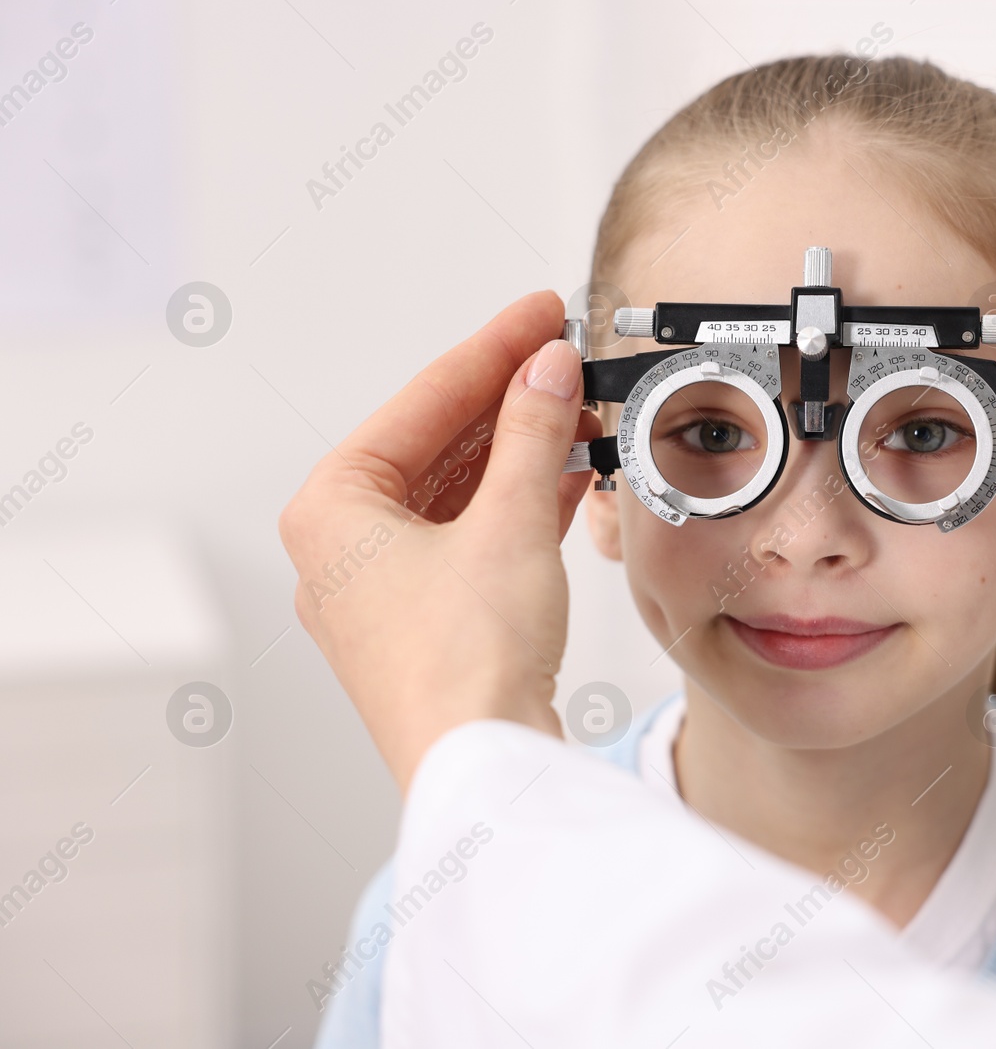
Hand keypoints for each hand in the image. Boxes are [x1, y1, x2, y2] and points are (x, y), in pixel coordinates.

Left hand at [278, 292, 596, 792]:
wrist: (483, 766)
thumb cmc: (466, 664)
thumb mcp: (512, 522)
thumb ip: (533, 433)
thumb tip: (549, 370)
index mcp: (332, 509)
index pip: (423, 402)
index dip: (493, 350)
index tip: (541, 314)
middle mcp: (343, 548)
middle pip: (436, 444)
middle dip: (508, 402)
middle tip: (565, 357)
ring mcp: (381, 590)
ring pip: (455, 492)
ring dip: (519, 453)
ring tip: (578, 411)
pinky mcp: (425, 622)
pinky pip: (469, 537)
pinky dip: (517, 505)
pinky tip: (565, 476)